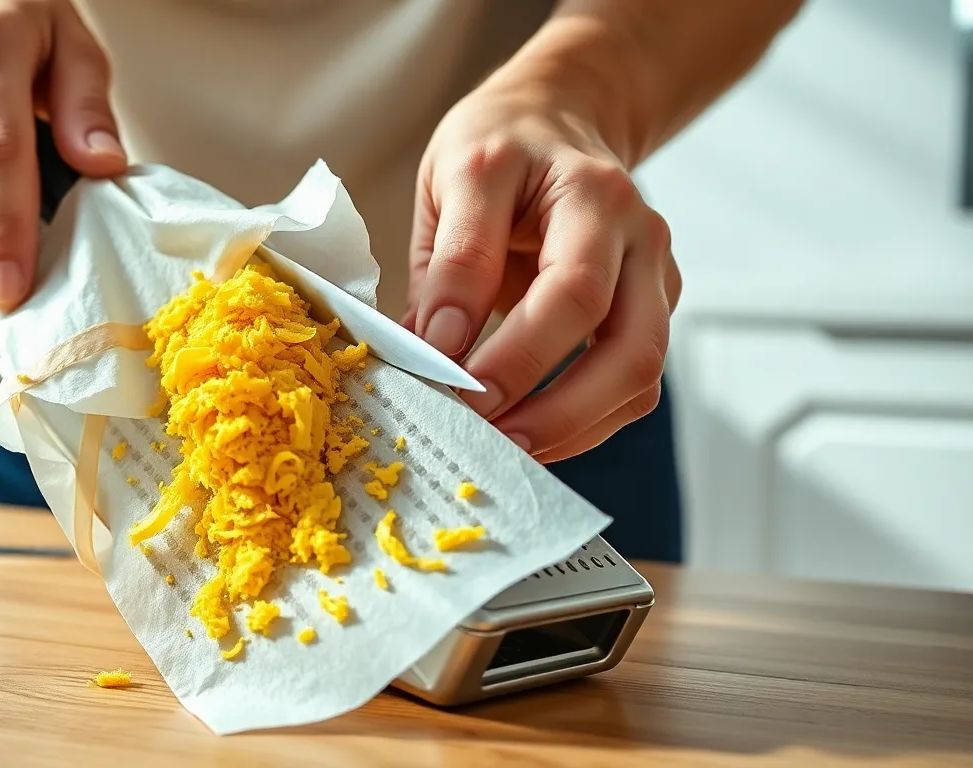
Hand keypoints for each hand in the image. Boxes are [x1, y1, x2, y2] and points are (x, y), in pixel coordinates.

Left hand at [406, 78, 680, 463]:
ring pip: (636, 361)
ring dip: (569, 421)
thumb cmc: (500, 154)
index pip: (515, 255)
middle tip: (474, 421)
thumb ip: (443, 266)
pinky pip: (638, 382)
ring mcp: (653, 261)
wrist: (565, 120)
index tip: (431, 365)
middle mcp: (620, 214)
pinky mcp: (661, 303)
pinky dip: (588, 422)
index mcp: (560, 175)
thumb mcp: (448, 183)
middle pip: (594, 313)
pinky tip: (536, 435)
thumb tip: (430, 352)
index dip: (467, 314)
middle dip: (531, 383)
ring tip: (504, 448)